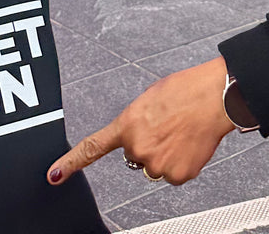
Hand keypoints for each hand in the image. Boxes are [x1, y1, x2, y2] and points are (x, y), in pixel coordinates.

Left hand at [48, 57, 233, 187]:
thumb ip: (135, 123)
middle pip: (135, 156)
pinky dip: (180, 163)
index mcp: (127, 124)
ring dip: (164, 155)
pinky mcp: (177, 176)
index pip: (92, 147)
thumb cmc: (184, 91)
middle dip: (146, 145)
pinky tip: (188, 144)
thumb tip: (138, 138)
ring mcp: (157, 165)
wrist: (213, 98)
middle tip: (164, 127)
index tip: (54, 175)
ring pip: (154, 167)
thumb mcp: (148, 100)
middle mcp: (138, 148)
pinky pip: (172, 175)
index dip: (71, 163)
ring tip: (179, 133)